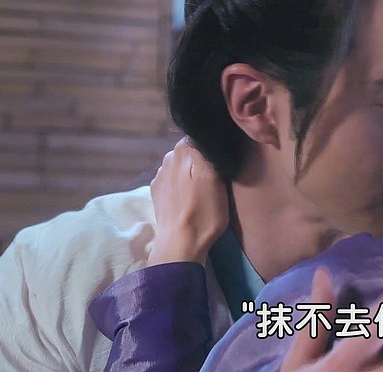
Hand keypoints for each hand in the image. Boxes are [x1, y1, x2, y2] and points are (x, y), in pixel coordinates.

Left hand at [148, 137, 229, 265]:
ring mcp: (160, 177)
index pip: (202, 138)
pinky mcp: (158, 194)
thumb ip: (209, 152)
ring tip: (204, 192)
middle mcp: (167, 158)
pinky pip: (176, 181)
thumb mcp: (215, 176)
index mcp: (182, 150)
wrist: (180, 245)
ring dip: (193, 174)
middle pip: (192, 152)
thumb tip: (209, 138)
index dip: (214, 148)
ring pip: (183, 167)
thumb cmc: (203, 212)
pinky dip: (184, 186)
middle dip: (203, 160)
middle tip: (218, 178)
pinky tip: (191, 199)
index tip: (224, 163)